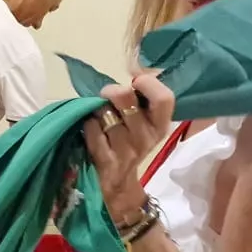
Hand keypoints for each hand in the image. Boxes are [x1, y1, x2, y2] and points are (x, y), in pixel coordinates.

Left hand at [81, 74, 176, 225]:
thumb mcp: (143, 121)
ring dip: (97, 110)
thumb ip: (141, 96)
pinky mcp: (106, 162)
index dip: (147, 83)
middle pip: (125, 98)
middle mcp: (147, 137)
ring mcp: (127, 152)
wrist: (119, 185)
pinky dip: (88, 127)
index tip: (136, 83)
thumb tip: (135, 66)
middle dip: (111, 91)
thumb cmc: (128, 142)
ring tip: (99, 118)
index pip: (164, 98)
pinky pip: (92, 130)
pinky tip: (92, 132)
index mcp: (161, 125)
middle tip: (107, 96)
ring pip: (104, 113)